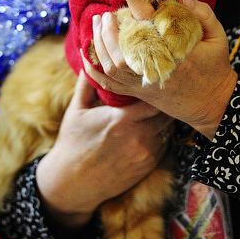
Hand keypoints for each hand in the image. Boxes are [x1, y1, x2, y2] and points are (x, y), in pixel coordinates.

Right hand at [37, 72, 171, 227]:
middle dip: (164, 103)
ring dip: (162, 120)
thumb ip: (87, 83)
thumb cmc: (73, 142)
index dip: (156, 89)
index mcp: (122, 119)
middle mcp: (139, 136)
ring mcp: (146, 152)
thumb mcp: (77, 110)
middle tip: (159, 95)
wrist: (72, 183)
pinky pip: (164, 144)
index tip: (153, 82)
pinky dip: (159, 136)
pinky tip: (147, 131)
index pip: (154, 98)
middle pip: (166, 113)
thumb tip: (89, 55)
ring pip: (167, 128)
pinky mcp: (150, 164)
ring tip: (153, 112)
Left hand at [84, 0, 236, 138]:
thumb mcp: (218, 37)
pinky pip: (108, 84)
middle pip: (118, 52)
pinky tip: (87, 54)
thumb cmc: (215, 68)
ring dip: (98, 45)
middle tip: (104, 15)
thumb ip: (204, 14)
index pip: (146, 29)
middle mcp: (154, 70)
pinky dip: (94, 70)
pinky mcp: (138, 92)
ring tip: (97, 26)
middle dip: (106, 31)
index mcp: (173, 54)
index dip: (132, 8)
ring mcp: (143, 84)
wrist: (212, 102)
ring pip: (109, 67)